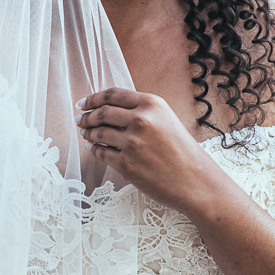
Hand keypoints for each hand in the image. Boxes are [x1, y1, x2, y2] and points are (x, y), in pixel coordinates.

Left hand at [76, 88, 211, 212]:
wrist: (195, 180)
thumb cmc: (181, 151)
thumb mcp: (165, 119)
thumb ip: (140, 111)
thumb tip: (107, 110)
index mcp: (152, 104)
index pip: (113, 95)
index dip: (93, 98)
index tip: (83, 103)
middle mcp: (141, 120)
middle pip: (102, 113)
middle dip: (86, 116)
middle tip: (79, 119)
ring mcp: (132, 143)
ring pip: (98, 133)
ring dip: (88, 133)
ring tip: (85, 133)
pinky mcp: (126, 164)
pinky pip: (101, 153)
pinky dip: (95, 149)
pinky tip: (95, 147)